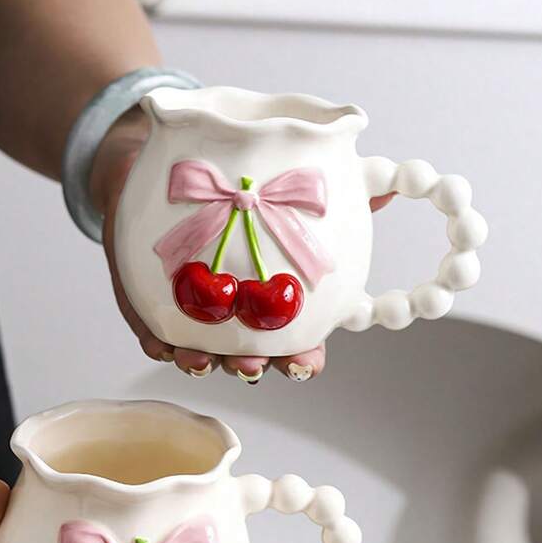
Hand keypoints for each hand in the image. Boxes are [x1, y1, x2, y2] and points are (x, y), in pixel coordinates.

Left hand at [92, 109, 394, 382]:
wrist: (178, 175)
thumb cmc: (247, 190)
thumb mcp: (294, 187)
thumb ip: (342, 196)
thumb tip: (389, 189)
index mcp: (276, 303)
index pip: (298, 343)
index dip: (304, 360)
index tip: (305, 363)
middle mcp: (237, 318)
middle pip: (250, 358)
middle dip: (252, 367)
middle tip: (252, 362)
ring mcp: (194, 318)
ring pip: (201, 355)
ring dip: (203, 365)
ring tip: (202, 360)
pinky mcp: (153, 308)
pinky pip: (155, 336)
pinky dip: (159, 346)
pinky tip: (162, 347)